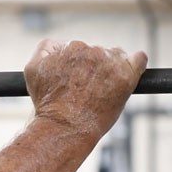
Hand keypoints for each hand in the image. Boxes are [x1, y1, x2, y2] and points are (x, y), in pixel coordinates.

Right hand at [24, 39, 147, 140]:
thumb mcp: (33, 70)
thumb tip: (58, 45)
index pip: (79, 48)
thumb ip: (44, 50)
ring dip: (112, 69)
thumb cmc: (48, 104)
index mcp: (70, 46)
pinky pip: (138, 59)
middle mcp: (89, 49)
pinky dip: (136, 62)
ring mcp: (109, 62)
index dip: (78, 65)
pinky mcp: (125, 76)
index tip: (76, 80)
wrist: (64, 126)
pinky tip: (133, 69)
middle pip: (98, 52)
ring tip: (102, 91)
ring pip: (116, 56)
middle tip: (87, 90)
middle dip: (94, 67)